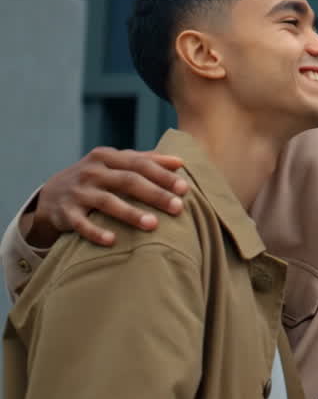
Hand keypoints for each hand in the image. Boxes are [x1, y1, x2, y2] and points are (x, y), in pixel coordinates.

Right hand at [27, 148, 187, 247]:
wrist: (51, 194)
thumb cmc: (96, 178)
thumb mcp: (115, 163)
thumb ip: (145, 160)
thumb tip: (180, 162)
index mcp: (107, 157)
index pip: (139, 164)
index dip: (163, 175)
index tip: (185, 188)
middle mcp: (92, 172)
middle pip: (128, 181)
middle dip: (155, 194)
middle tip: (178, 207)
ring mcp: (78, 192)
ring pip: (107, 202)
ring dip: (131, 213)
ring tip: (154, 224)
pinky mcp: (66, 213)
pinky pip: (81, 224)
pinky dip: (96, 232)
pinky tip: (113, 240)